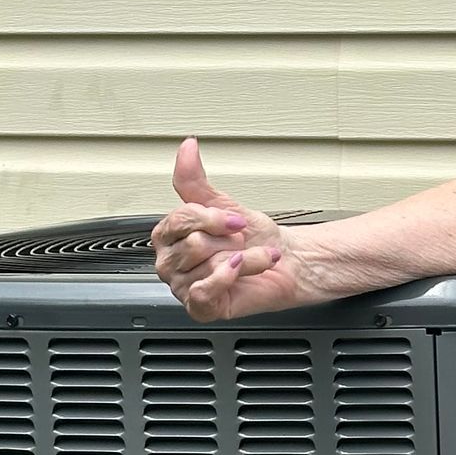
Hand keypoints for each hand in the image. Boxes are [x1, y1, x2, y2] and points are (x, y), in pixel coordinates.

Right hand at [150, 140, 326, 319]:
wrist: (285, 262)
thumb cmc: (254, 237)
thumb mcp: (224, 204)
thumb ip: (196, 180)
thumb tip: (187, 147)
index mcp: (169, 237)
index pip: (178, 220)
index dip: (211, 218)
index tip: (235, 220)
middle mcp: (170, 263)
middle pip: (193, 243)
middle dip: (227, 240)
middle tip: (239, 243)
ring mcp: (182, 287)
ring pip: (205, 265)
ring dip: (239, 258)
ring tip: (247, 259)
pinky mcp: (199, 308)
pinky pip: (205, 290)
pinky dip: (229, 277)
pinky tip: (241, 270)